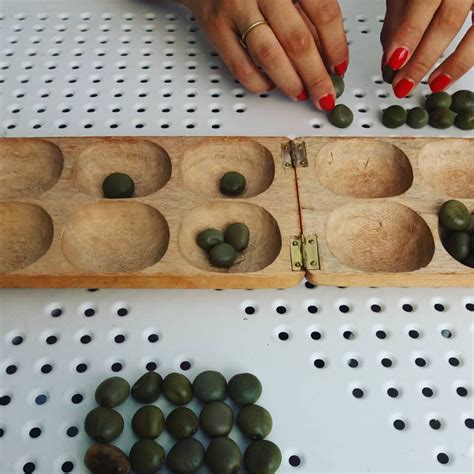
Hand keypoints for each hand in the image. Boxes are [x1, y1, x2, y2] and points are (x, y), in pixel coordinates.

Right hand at [179, 0, 348, 109]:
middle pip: (298, 41)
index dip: (336, 47)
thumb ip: (306, 17)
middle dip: (315, 76)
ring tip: (299, 93)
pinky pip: (239, 64)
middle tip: (324, 94)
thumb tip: (326, 57)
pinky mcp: (215, 27)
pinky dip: (257, 81)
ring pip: (269, 55)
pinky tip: (269, 85)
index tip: (339, 69)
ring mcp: (236, 8)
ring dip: (289, 81)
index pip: (324, 14)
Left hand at [381, 0, 472, 97]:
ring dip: (452, 64)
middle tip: (402, 83)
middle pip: (447, 22)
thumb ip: (397, 20)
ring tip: (432, 84)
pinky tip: (446, 77)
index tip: (394, 61)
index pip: (425, 1)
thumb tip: (389, 59)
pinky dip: (463, 60)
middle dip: (421, 59)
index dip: (409, 33)